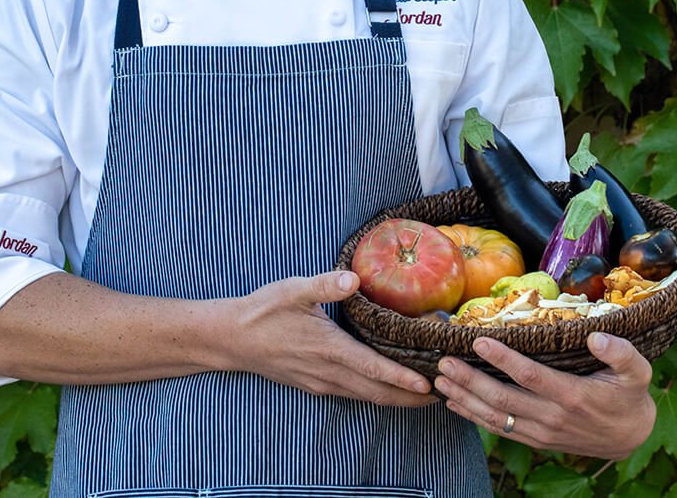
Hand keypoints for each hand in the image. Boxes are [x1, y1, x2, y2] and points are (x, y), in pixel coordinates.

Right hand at [224, 270, 437, 407]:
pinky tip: (388, 388)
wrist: (231, 339)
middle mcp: (327, 372)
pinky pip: (352, 394)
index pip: (371, 368)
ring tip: (425, 396)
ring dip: (396, 398)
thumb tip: (354, 278)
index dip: (401, 378)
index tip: (428, 384)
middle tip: (444, 395)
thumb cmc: (263, 311)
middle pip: (377, 392)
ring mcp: (321, 382)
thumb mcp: (292, 290)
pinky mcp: (314, 385)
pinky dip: (376, 394)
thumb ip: (325, 285)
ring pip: (366, 397)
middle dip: (411, 397)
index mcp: (327, 348)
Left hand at [432, 332, 655, 459]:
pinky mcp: (536, 440)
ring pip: (495, 417)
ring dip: (465, 399)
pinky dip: (474, 417)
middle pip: (502, 399)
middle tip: (444, 362)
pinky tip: (455, 403)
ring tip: (440, 382)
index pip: (530, 376)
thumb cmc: (630, 396)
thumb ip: (620, 352)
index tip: (478, 342)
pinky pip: (500, 430)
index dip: (503, 359)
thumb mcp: (637, 370)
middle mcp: (552, 416)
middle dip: (469, 380)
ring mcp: (541, 431)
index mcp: (573, 395)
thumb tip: (596, 335)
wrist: (630, 437)